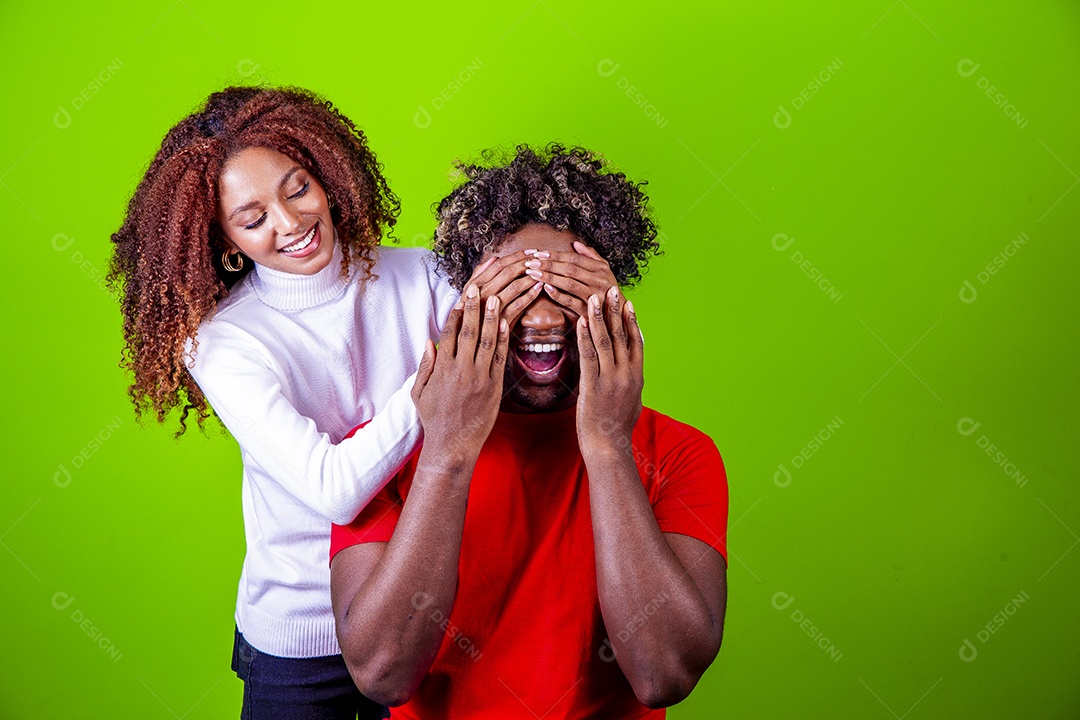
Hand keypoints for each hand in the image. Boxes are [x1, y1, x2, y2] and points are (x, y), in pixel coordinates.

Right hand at [411, 284, 509, 469]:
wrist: (453, 445)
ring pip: (487, 342)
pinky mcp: (494, 388)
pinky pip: (500, 359)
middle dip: (475, 307)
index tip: (462, 296)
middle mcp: (460, 370)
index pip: (449, 334)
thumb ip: (425, 365)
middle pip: (469, 332)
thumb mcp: (419, 393)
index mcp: (441, 369)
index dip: (457, 313)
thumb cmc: (435, 419)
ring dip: (493, 318)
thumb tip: (429, 341)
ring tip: (498, 298)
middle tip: (480, 287)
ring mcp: (479, 378)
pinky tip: (508, 324)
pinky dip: (504, 340)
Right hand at [465, 250, 544, 328]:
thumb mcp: (468, 292)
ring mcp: (492, 307)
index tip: (531, 251)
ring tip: (542, 272)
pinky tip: (539, 288)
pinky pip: (520, 305)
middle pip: (508, 272)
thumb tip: (494, 258)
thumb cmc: (470, 313)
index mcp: (475, 284)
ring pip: (515, 286)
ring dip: (531, 278)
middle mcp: (483, 294)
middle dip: (527, 263)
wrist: (469, 340)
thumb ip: (479, 274)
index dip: (517, 256)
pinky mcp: (501, 320)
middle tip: (541, 259)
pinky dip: (531, 295)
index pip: (499, 264)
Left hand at [522, 241, 619, 316]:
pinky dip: (557, 294)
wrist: (618, 316)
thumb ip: (591, 256)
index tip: (539, 253)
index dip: (556, 255)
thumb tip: (576, 243)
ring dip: (549, 277)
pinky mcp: (589, 311)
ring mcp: (594, 296)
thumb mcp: (605, 270)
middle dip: (548, 265)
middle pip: (570, 269)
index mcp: (601, 269)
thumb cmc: (608, 291)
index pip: (575, 258)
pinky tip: (545, 288)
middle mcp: (599, 281)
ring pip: (568, 284)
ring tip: (533, 273)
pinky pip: (570, 302)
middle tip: (531, 262)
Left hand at [575, 286, 643, 457]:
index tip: (627, 301)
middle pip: (622, 335)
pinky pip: (588, 355)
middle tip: (611, 288)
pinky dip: (584, 336)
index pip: (636, 341)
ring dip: (599, 316)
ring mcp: (611, 379)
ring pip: (606, 341)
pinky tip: (580, 320)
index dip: (631, 319)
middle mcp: (627, 374)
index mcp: (637, 376)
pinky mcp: (594, 386)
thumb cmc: (617, 427)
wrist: (608, 447)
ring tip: (594, 296)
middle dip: (616, 310)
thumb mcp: (633, 401)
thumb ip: (633, 382)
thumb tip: (635, 370)